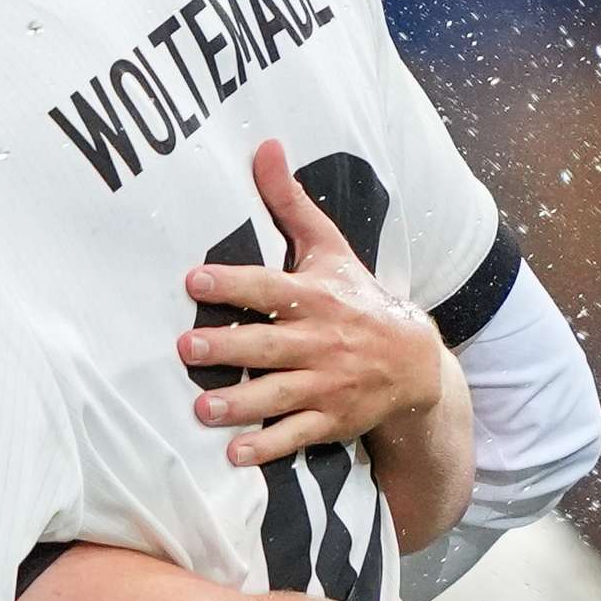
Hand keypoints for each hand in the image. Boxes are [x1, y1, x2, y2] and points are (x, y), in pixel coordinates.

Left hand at [178, 141, 445, 466]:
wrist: (414, 362)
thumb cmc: (356, 298)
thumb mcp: (329, 249)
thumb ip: (289, 203)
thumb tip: (264, 144)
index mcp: (315, 297)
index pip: (269, 287)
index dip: (233, 284)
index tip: (195, 280)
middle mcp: (320, 341)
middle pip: (269, 343)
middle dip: (229, 348)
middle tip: (186, 349)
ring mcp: (326, 384)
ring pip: (279, 394)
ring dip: (241, 404)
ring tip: (202, 410)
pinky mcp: (330, 420)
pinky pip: (297, 436)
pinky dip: (268, 448)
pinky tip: (235, 456)